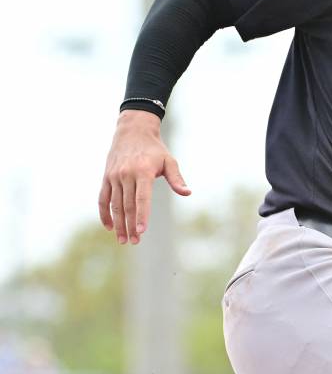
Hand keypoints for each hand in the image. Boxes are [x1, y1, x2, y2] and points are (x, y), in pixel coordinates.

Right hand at [99, 110, 190, 243]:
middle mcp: (126, 175)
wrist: (132, 131)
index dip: (142, 215)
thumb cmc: (155, 149)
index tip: (142, 231)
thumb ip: (176, 178)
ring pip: (115, 205)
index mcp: (143, 172)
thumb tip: (187, 193)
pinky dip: (105, 214)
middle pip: (128, 205)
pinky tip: (109, 227)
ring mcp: (114, 177)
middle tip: (134, 241)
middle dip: (130, 225)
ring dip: (118, 224)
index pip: (142, 198)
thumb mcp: (169, 160)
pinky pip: (103, 199)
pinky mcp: (106, 178)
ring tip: (123, 239)